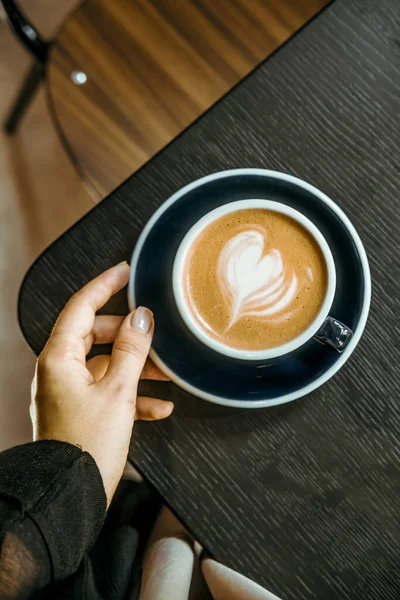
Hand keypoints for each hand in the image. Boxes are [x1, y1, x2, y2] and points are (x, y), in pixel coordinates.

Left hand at [31, 262, 173, 505]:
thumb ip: (131, 350)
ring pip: (106, 363)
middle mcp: (60, 370)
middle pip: (96, 334)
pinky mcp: (80, 409)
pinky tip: (159, 407)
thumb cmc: (87, 447)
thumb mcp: (117, 392)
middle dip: (129, 334)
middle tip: (155, 331)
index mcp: (60, 358)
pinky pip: (109, 389)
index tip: (124, 271)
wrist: (71, 496)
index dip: (104, 285)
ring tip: (167, 374)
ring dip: (137, 367)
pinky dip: (133, 393)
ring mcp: (69, 390)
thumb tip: (141, 317)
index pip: (81, 307)